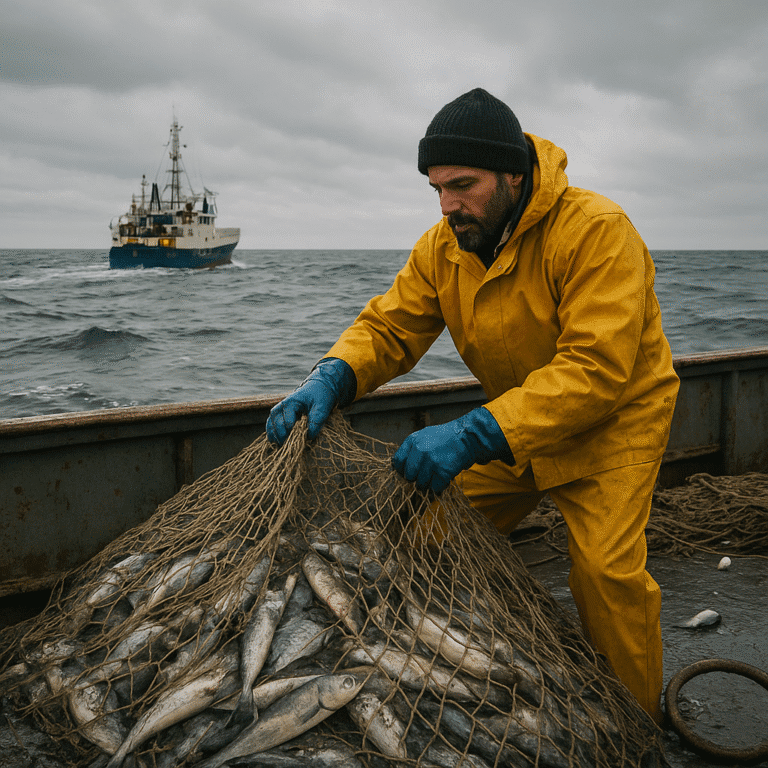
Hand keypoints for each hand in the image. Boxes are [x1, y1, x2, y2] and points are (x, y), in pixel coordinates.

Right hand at [266, 358, 355, 444]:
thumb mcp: (322, 407)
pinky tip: (277, 443)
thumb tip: (309, 437)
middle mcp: (281, 406)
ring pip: (270, 425)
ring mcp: (278, 412)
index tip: (302, 439)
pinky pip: (271, 427)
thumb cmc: (320, 397)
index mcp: (290, 402)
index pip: (288, 420)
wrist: (318, 389)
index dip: (294, 432)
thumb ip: (316, 421)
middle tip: (292, 446)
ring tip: (282, 447)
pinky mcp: (279, 417)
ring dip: (275, 437)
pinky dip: (273, 435)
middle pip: (276, 423)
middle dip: (283, 436)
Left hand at [392, 407, 512, 492]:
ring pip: (421, 484)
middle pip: (409, 476)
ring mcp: (431, 461)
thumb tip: (397, 466)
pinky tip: (444, 477)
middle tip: (426, 475)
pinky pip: (435, 488)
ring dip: (429, 484)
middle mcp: (419, 450)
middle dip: (416, 479)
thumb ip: (411, 449)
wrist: (468, 437)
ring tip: (437, 475)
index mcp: (413, 440)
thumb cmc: (445, 438)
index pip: (397, 462)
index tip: (409, 472)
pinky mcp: (442, 471)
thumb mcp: (424, 436)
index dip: (402, 470)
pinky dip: (440, 486)